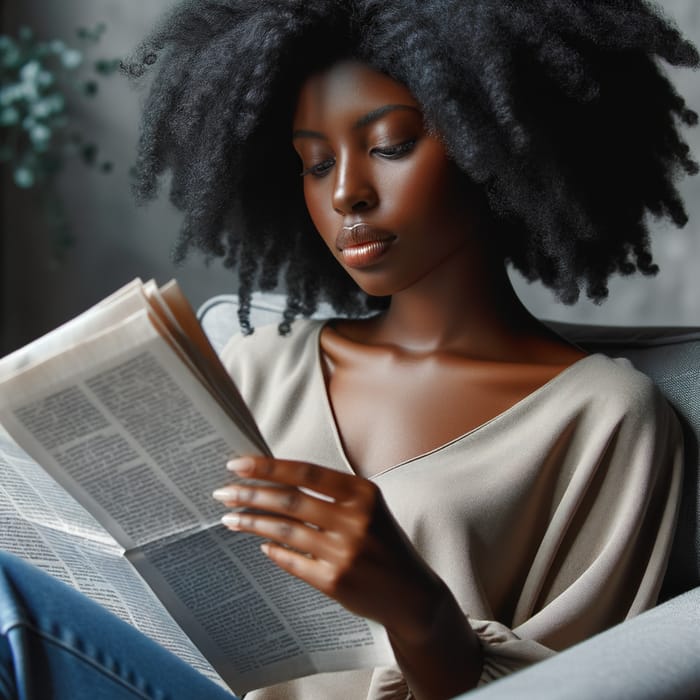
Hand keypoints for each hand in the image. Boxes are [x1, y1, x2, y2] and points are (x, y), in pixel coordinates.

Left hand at [213, 455, 443, 639]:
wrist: (411, 594)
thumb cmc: (383, 542)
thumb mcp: (367, 507)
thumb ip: (331, 494)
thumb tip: (276, 481)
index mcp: (362, 493)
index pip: (306, 472)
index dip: (268, 466)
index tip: (237, 464)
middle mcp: (355, 519)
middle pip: (289, 500)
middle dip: (250, 494)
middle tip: (222, 492)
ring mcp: (344, 552)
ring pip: (284, 531)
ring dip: (252, 522)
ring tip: (230, 518)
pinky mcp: (335, 581)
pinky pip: (292, 561)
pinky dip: (273, 551)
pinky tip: (261, 544)